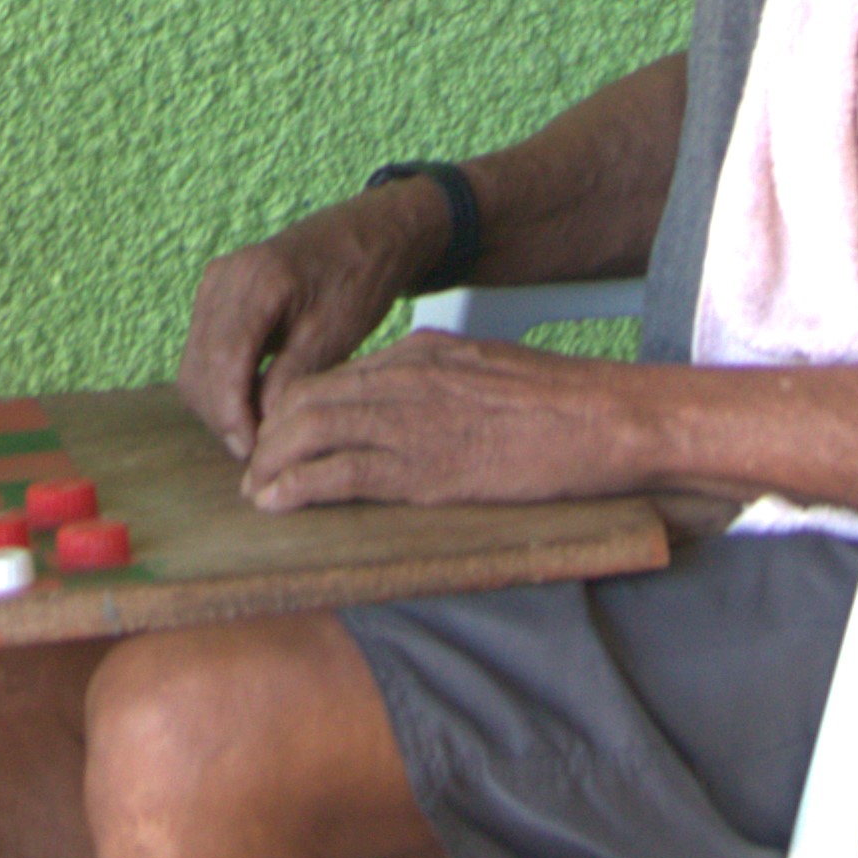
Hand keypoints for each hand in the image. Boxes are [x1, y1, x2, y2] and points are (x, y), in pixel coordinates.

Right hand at [177, 185, 442, 455]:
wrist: (366, 236)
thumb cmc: (357, 280)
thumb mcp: (333, 336)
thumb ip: (291, 380)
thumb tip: (259, 429)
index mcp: (258, 282)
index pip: (224, 362)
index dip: (231, 414)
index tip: (252, 452)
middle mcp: (225, 278)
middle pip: (200, 367)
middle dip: (222, 415)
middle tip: (257, 451)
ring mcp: (215, 282)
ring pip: (195, 363)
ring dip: (217, 403)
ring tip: (256, 430)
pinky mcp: (217, 292)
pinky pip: (202, 349)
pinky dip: (219, 382)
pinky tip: (251, 400)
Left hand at [240, 332, 647, 512]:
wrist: (602, 418)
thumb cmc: (558, 404)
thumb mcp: (484, 372)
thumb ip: (437, 384)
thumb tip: (402, 407)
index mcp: (419, 354)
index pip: (331, 376)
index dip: (293, 410)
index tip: (278, 437)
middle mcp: (403, 380)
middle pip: (306, 401)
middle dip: (270, 437)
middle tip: (255, 470)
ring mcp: (411, 423)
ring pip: (310, 434)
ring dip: (273, 465)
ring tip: (257, 492)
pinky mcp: (423, 470)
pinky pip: (339, 474)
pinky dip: (297, 489)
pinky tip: (277, 504)